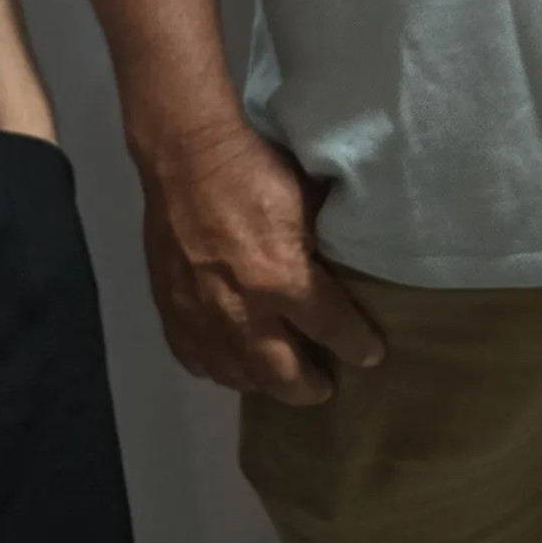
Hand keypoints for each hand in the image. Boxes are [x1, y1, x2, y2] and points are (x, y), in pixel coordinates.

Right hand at [132, 109, 383, 404]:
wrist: (186, 155)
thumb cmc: (255, 169)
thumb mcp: (307, 200)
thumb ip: (325, 240)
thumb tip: (348, 258)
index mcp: (283, 280)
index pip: (332, 329)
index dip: (357, 346)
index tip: (370, 355)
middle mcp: (242, 311)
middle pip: (280, 374)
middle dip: (308, 387)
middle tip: (324, 386)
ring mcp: (201, 315)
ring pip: (235, 375)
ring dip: (262, 384)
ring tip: (279, 379)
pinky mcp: (171, 309)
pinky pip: (194, 360)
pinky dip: (217, 370)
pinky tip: (229, 366)